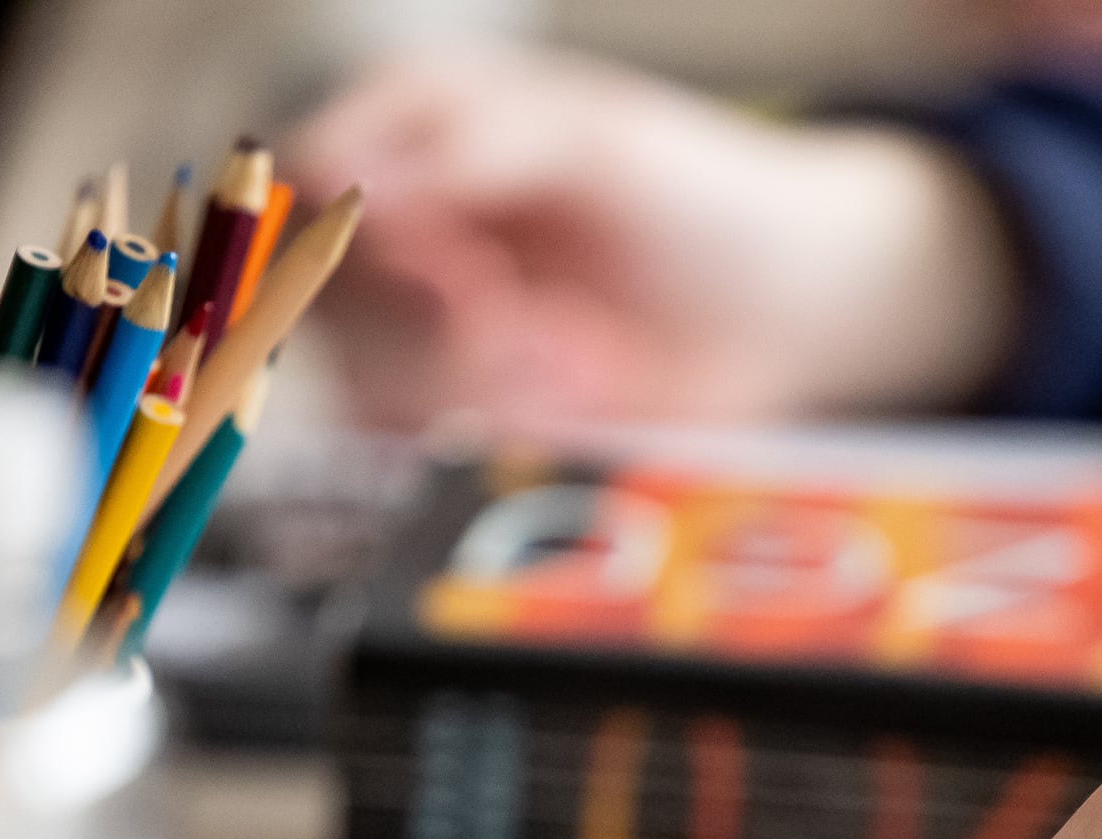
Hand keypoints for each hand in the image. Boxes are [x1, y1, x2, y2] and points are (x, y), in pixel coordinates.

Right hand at [283, 44, 1017, 428]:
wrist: (788, 303)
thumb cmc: (700, 192)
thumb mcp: (600, 143)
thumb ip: (480, 150)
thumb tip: (357, 182)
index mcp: (414, 127)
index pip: (313, 183)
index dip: (362, 236)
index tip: (451, 266)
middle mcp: (401, 225)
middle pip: (327, 300)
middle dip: (434, 327)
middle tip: (522, 314)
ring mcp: (427, 328)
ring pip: (374, 386)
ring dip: (484, 386)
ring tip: (581, 356)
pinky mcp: (467, 414)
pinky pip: (435, 449)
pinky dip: (513, 430)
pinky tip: (582, 398)